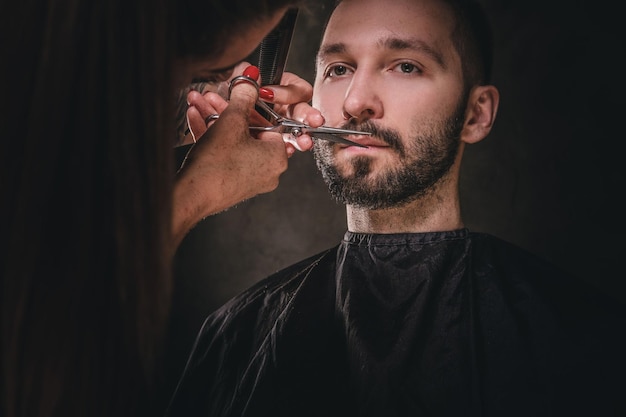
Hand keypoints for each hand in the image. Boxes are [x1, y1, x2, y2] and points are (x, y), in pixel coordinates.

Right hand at [172, 65, 288, 248]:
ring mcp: (251, 179)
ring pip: (234, 141)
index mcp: (277, 157)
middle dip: (226, 110)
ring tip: (197, 104)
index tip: (235, 94)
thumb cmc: (215, 164)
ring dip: (215, 120)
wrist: (191, 196)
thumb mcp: (231, 121)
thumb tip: (251, 80)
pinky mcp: (233, 183)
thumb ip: (244, 97)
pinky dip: (213, 138)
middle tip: (211, 96)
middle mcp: (269, 171)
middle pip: (248, 130)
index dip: (249, 105)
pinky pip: (226, 154)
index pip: (269, 122)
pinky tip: (195, 119)